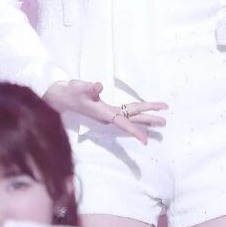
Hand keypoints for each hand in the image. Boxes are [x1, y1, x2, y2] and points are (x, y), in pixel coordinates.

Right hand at [44, 79, 166, 145]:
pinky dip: (136, 115)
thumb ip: (90, 88)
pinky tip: (142, 115)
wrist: (60, 97)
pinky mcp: (107, 111)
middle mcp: (108, 116)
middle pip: (132, 119)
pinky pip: (126, 114)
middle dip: (148, 120)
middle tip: (165, 122)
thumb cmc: (70, 93)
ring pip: (130, 117)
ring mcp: (108, 114)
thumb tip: (99, 85)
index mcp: (105, 113)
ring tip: (160, 120)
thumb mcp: (80, 88)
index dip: (135, 131)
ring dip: (145, 118)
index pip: (123, 123)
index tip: (146, 140)